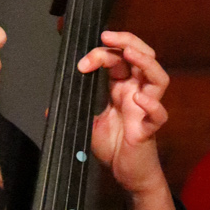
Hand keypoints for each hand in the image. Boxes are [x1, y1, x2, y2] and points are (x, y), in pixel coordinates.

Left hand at [77, 29, 179, 209]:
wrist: (126, 174)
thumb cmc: (113, 147)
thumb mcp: (88, 123)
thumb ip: (75, 110)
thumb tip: (50, 105)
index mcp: (122, 88)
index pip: (119, 58)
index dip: (102, 52)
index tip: (82, 62)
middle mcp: (137, 92)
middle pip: (143, 57)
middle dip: (127, 41)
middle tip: (107, 35)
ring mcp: (146, 109)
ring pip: (158, 78)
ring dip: (145, 63)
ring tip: (130, 53)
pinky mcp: (150, 129)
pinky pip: (159, 114)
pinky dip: (152, 104)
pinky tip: (139, 99)